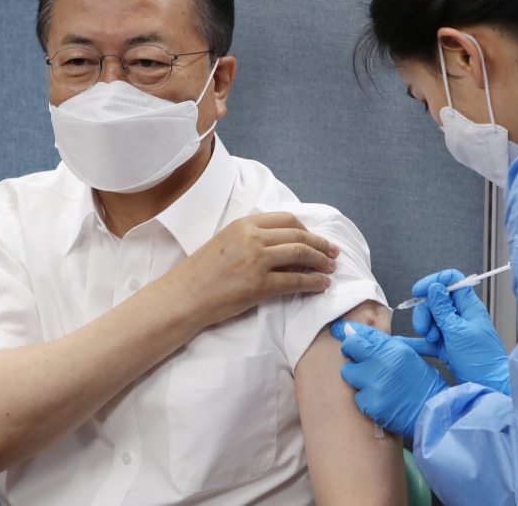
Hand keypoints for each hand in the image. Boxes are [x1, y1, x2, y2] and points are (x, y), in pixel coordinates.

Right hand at [168, 212, 337, 324]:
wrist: (184, 296)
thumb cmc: (202, 273)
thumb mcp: (226, 243)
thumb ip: (252, 239)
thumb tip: (284, 246)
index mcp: (244, 224)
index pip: (287, 220)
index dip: (307, 229)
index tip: (317, 238)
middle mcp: (252, 238)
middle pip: (298, 235)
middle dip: (320, 244)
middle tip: (333, 253)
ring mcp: (256, 261)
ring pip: (300, 254)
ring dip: (320, 261)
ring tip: (330, 268)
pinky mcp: (259, 285)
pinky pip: (295, 281)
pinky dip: (313, 283)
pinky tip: (321, 285)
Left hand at [331, 321, 447, 437]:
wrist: (432, 411)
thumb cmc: (421, 382)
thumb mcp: (406, 354)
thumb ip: (381, 343)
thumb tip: (353, 331)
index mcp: (391, 347)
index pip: (358, 337)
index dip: (350, 339)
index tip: (346, 339)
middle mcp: (381, 362)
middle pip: (349, 351)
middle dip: (353, 357)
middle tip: (364, 367)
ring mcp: (374, 383)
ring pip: (348, 374)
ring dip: (358, 379)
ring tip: (375, 386)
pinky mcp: (370, 403)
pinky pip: (357, 397)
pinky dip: (366, 400)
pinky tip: (381, 401)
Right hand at [401, 270, 509, 394]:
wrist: (489, 386)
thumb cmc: (480, 359)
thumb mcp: (458, 331)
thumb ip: (443, 309)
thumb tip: (434, 287)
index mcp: (468, 306)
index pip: (451, 281)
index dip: (434, 282)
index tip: (418, 291)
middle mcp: (460, 316)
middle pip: (435, 301)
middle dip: (425, 312)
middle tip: (425, 329)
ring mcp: (452, 331)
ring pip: (430, 319)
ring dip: (424, 327)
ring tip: (430, 340)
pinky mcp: (446, 346)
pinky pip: (427, 340)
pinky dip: (417, 342)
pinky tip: (403, 345)